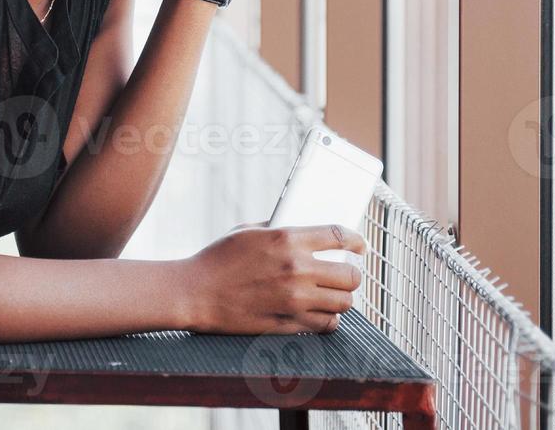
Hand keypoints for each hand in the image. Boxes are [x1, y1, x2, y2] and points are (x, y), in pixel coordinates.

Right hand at [177, 223, 365, 334]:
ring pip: (343, 303)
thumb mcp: (248, 231)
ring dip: (341, 298)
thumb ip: (279, 229)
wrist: (195, 293)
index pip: (340, 236)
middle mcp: (297, 269)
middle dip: (351, 275)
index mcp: (287, 238)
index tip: (360, 246)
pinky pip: (326, 325)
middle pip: (350, 275)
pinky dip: (328, 320)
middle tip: (344, 275)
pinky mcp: (288, 324)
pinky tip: (319, 313)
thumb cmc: (217, 259)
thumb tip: (304, 232)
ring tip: (332, 295)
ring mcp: (294, 299)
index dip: (356, 241)